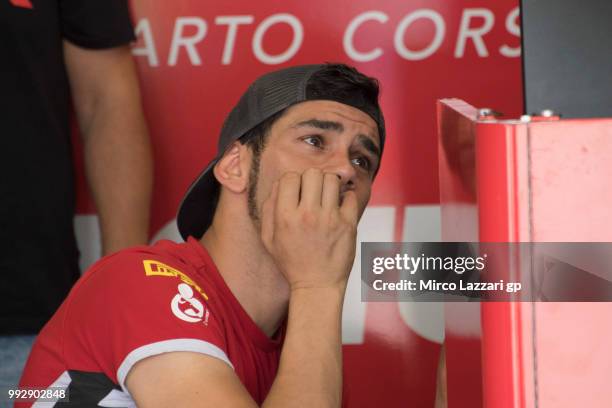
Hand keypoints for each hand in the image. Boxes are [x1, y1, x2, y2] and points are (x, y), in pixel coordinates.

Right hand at [261, 168, 358, 291]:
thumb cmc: (292, 263)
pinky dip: (346, 198)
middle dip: (311, 179)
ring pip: (332, 180)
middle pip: (312, 173)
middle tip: (313, 193)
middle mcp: (307, 215)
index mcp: (285, 217)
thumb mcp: (269, 239)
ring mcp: (330, 219)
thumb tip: (277, 185)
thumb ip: (268, 209)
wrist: (317, 285)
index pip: (289, 177)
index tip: (296, 191)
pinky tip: (339, 208)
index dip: (292, 181)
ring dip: (329, 186)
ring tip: (326, 198)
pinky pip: (350, 196)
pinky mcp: (348, 225)